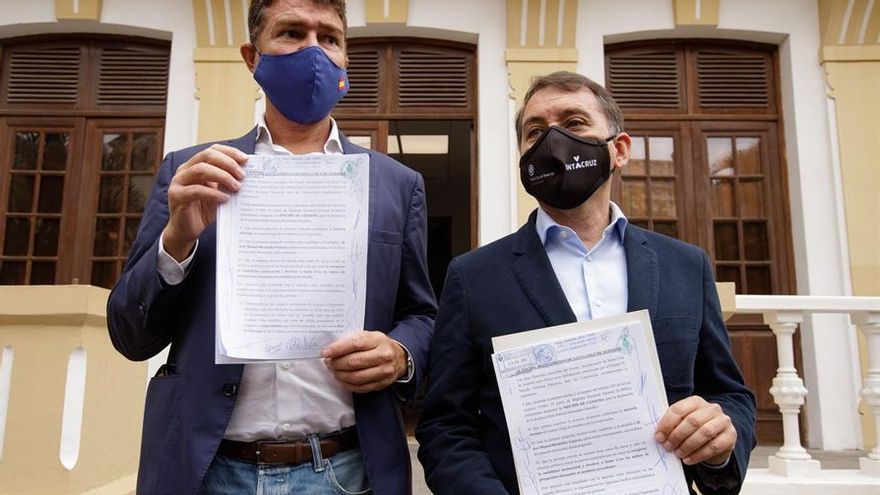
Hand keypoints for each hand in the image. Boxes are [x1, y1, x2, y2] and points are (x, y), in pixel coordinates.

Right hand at [163, 144, 247, 260]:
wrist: (187, 230)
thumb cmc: (203, 210)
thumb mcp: (218, 192)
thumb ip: (227, 181)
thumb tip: (247, 173)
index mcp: (194, 165)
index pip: (212, 150)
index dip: (229, 152)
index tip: (245, 159)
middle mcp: (184, 170)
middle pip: (206, 156)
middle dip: (228, 163)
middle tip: (242, 175)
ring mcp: (178, 182)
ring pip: (201, 170)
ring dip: (222, 176)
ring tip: (236, 187)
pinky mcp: (177, 196)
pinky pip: (196, 190)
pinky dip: (213, 193)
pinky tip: (225, 198)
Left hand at [322, 331, 407, 392]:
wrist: (399, 357)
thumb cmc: (380, 345)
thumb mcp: (370, 336)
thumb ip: (353, 340)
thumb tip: (331, 348)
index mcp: (378, 340)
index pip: (355, 344)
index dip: (337, 349)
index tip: (326, 352)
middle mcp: (383, 356)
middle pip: (354, 362)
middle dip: (336, 363)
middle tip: (328, 362)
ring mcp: (384, 371)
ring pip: (356, 377)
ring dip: (340, 375)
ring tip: (334, 371)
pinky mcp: (382, 383)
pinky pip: (361, 387)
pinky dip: (347, 385)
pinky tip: (342, 379)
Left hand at [654, 396, 735, 465]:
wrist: (717, 439)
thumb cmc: (694, 430)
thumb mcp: (683, 423)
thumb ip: (673, 425)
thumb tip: (658, 435)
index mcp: (696, 401)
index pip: (679, 409)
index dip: (667, 424)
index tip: (659, 437)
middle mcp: (712, 408)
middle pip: (692, 421)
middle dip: (677, 436)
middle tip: (668, 447)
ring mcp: (723, 421)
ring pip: (704, 433)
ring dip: (688, 445)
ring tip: (678, 453)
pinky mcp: (730, 435)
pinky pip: (714, 446)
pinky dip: (699, 454)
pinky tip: (688, 459)